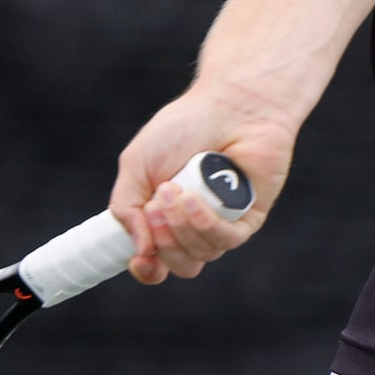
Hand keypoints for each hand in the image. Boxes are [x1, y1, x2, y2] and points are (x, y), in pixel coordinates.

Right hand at [107, 88, 294, 283]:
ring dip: (180, 226)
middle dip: (163, 240)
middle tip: (155, 206)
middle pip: (179, 264)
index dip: (146, 270)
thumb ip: (126, 209)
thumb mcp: (136, 166)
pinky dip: (205, 224)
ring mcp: (223, 223)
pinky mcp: (249, 218)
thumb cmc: (183, 128)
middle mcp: (194, 226)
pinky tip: (195, 199)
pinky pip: (226, 239)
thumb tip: (141, 252)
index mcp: (165, 218)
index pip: (157, 263)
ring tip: (174, 188)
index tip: (139, 260)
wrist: (230, 104)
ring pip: (201, 255)